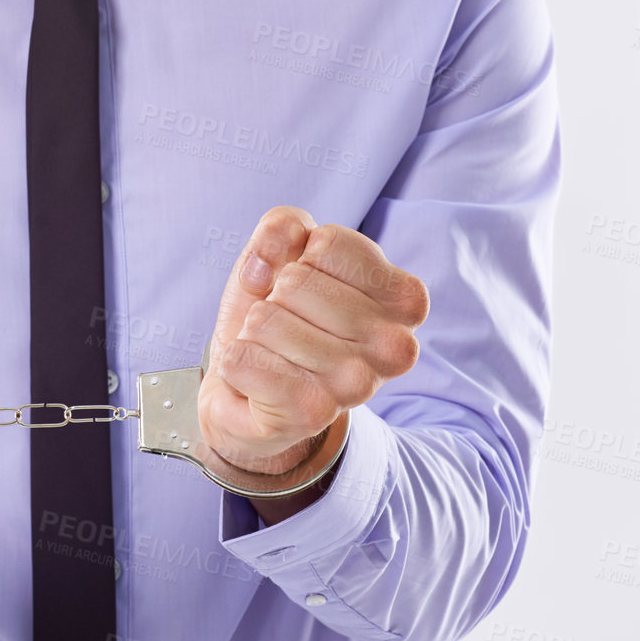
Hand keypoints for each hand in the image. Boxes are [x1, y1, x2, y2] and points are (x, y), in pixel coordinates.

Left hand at [197, 206, 427, 475]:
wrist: (252, 386)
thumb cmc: (282, 312)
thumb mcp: (282, 254)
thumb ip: (284, 226)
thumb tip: (277, 247)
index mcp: (405, 299)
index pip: (329, 244)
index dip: (301, 254)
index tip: (309, 284)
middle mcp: (395, 346)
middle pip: (296, 280)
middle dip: (274, 296)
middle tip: (287, 325)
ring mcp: (356, 384)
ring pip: (265, 320)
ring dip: (253, 332)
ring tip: (273, 351)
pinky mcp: (311, 414)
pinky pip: (242, 360)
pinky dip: (234, 362)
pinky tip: (256, 377)